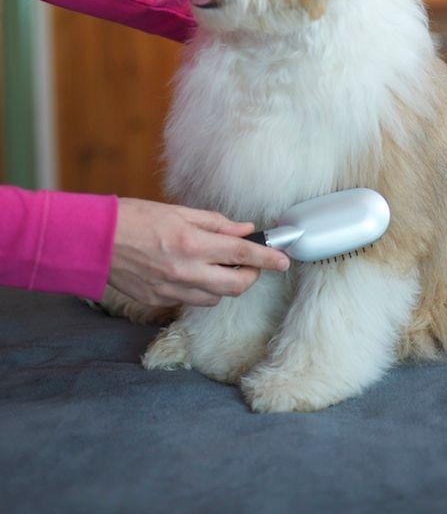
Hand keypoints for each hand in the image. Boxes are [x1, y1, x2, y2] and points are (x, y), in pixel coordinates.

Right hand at [109, 198, 288, 307]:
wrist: (94, 240)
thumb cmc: (134, 218)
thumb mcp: (179, 211)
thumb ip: (215, 223)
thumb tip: (244, 229)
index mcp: (192, 243)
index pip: (242, 254)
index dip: (267, 258)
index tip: (284, 260)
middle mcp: (185, 271)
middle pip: (236, 285)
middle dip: (251, 276)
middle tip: (251, 263)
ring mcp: (172, 290)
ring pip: (215, 298)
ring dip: (225, 285)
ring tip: (218, 265)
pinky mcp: (158, 301)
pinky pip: (191, 300)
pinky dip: (200, 289)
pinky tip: (192, 273)